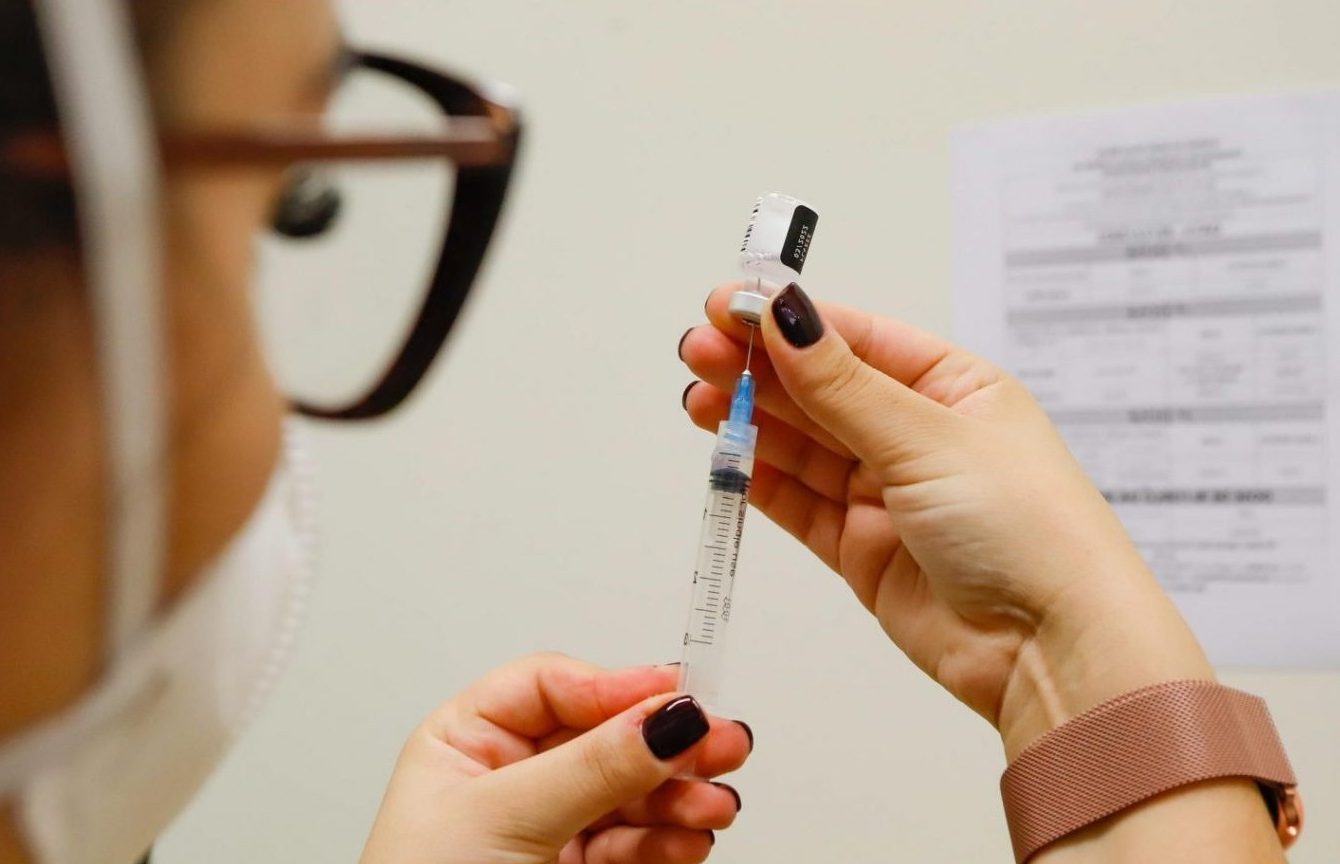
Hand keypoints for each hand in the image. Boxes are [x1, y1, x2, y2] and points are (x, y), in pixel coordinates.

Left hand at [360, 654, 749, 863]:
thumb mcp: (502, 818)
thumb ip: (591, 767)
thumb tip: (665, 718)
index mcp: (467, 742)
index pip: (553, 688)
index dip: (617, 688)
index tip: (676, 696)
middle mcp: (509, 778)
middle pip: (605, 737)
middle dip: (664, 742)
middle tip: (721, 744)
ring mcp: (545, 828)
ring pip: (629, 793)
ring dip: (678, 797)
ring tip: (713, 805)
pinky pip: (633, 845)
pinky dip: (668, 842)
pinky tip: (691, 839)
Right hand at [679, 283, 1213, 756]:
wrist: (1051, 652)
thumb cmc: (1030, 533)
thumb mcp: (929, 439)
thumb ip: (843, 386)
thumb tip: (787, 316)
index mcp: (954, 388)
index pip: (856, 339)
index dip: (790, 320)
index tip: (731, 306)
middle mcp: (919, 436)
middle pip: (821, 389)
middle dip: (758, 368)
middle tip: (700, 351)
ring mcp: (888, 494)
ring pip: (802, 445)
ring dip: (750, 419)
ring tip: (699, 397)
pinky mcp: (863, 549)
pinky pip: (799, 503)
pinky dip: (759, 478)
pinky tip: (725, 451)